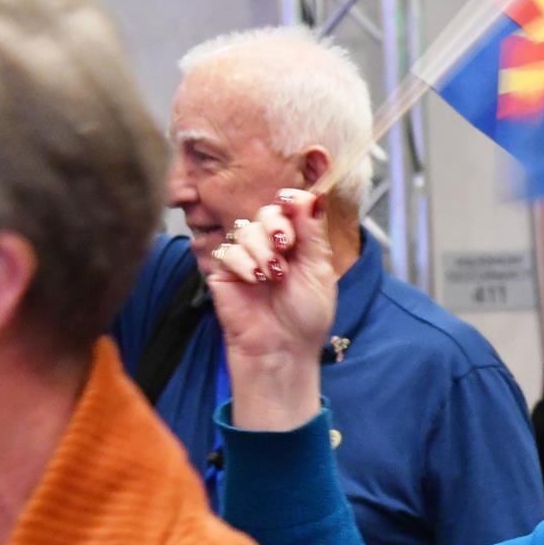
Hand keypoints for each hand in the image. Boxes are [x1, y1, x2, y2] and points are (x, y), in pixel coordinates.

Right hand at [209, 189, 335, 429]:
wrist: (283, 348)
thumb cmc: (306, 316)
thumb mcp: (319, 272)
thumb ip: (313, 233)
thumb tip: (313, 196)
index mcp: (298, 244)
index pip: (291, 209)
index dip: (291, 202)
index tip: (293, 203)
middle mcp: (272, 247)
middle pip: (266, 213)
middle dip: (276, 224)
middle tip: (284, 245)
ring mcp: (246, 258)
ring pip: (246, 230)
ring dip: (261, 249)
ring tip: (273, 275)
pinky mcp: (224, 273)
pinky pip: (227, 251)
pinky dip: (242, 262)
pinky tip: (254, 280)